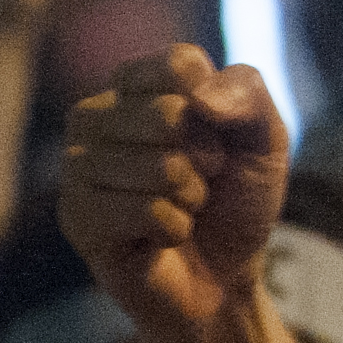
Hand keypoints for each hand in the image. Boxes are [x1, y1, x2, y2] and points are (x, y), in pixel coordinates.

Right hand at [60, 46, 289, 335]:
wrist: (221, 277)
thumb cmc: (235, 200)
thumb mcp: (265, 141)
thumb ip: (248, 97)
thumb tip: (198, 100)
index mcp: (137, 84)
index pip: (178, 65)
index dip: (217, 110)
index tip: (219, 137)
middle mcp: (96, 116)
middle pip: (167, 115)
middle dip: (205, 160)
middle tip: (201, 181)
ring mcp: (78, 166)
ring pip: (157, 168)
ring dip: (190, 199)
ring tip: (181, 209)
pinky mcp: (76, 216)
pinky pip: (143, 213)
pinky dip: (172, 230)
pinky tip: (161, 238)